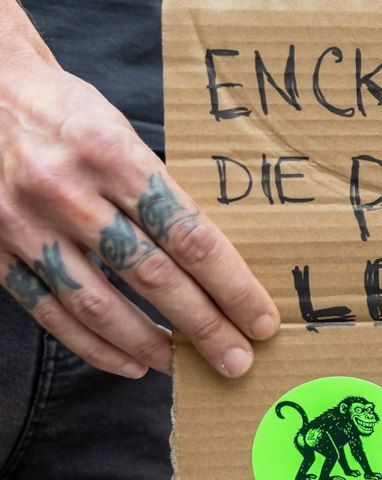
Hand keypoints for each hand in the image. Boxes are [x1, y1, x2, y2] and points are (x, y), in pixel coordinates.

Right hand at [0, 16, 278, 378]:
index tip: (261, 320)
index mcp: (112, 155)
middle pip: (152, 275)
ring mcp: (24, 224)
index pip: (188, 235)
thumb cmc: (64, 113)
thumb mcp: (118, 131)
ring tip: (186, 366)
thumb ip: (157, 189)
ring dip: (149, 344)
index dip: (231, 285)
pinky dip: (92, 345)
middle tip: (237, 360)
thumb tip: (215, 257)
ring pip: (97, 304)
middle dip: (202, 325)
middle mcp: (66, 191)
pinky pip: (49, 311)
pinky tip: (128, 362)